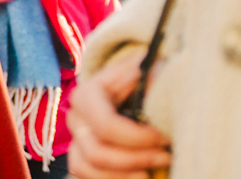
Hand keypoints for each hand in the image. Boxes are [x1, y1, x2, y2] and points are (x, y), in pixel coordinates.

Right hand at [67, 52, 172, 178]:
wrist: (133, 90)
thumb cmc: (143, 82)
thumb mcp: (148, 72)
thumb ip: (151, 75)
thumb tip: (154, 76)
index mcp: (86, 95)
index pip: (106, 125)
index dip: (138, 138)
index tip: (164, 136)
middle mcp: (74, 118)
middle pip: (97, 153)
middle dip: (136, 159)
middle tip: (165, 156)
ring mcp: (75, 139)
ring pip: (88, 168)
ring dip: (124, 174)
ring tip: (152, 170)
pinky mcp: (81, 158)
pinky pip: (87, 177)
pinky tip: (139, 173)